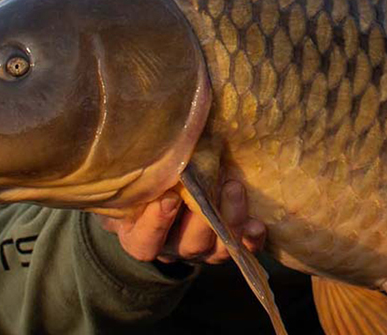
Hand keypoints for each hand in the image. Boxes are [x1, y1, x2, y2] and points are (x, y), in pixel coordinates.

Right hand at [98, 180, 265, 263]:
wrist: (170, 182)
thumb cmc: (143, 178)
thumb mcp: (130, 176)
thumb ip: (128, 170)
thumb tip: (130, 139)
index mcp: (140, 235)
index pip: (144, 243)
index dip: (156, 224)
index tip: (167, 197)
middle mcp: (174, 247)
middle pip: (188, 246)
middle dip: (200, 219)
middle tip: (207, 189)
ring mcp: (204, 247)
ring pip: (218, 247)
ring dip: (229, 219)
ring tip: (233, 187)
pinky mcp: (230, 241)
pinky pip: (244, 247)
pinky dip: (252, 237)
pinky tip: (258, 223)